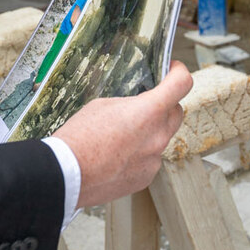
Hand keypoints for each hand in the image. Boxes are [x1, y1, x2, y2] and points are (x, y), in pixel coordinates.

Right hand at [55, 62, 193, 208]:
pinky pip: (150, 160)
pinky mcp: (146, 177)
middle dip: (165, 105)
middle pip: (176, 113)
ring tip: (121, 137)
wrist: (67, 175)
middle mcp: (158, 137)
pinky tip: (117, 156)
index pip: (182, 84)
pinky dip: (139, 155)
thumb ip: (130, 104)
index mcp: (149, 112)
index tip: (173, 71)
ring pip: (161, 139)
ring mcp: (154, 160)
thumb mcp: (103, 106)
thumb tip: (137, 109)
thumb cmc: (79, 138)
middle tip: (146, 104)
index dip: (179, 73)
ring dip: (148, 133)